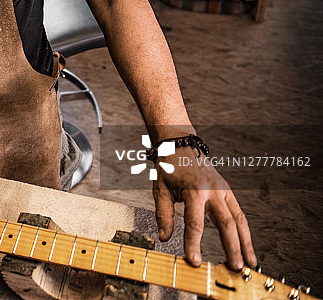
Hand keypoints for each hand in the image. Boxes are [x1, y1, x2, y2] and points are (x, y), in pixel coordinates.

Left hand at [153, 148, 256, 270]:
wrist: (180, 144)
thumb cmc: (169, 166)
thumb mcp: (160, 188)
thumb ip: (163, 214)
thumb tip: (165, 238)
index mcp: (193, 190)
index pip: (195, 222)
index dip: (194, 243)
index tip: (194, 260)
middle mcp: (212, 191)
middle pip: (226, 223)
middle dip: (231, 247)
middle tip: (233, 267)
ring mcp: (223, 190)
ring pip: (239, 220)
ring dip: (245, 243)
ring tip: (249, 263)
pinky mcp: (227, 192)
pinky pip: (239, 214)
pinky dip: (244, 232)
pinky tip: (246, 247)